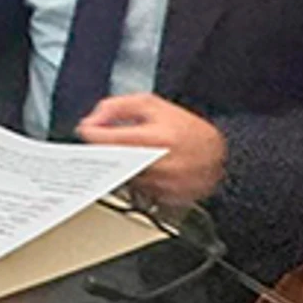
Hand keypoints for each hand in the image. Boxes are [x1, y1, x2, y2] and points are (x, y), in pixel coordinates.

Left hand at [78, 93, 227, 205]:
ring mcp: (163, 184)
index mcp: (155, 138)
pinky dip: (135, 180)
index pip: (107, 140)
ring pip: (122, 178)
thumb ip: (117, 107)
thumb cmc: (185, 127)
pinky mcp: (166, 197)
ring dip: (120, 167)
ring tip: (133, 154)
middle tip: (105, 144)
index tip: (86, 130)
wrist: (216, 152)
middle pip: (112, 161)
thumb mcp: (151, 105)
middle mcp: (159, 163)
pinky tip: (144, 168)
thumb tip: (93, 120)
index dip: (91, 134)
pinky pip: (137, 191)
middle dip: (105, 152)